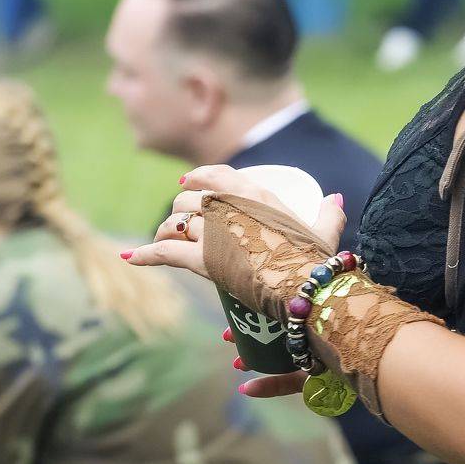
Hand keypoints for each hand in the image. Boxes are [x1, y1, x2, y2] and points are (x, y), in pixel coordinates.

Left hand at [122, 163, 345, 280]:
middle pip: (191, 200)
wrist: (306, 288)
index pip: (218, 175)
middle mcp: (231, 207)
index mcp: (257, 195)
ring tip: (164, 239)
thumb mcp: (324, 232)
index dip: (199, 177)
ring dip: (167, 231)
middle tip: (181, 223)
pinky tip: (129, 256)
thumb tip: (334, 198)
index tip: (187, 182)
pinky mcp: (203, 259)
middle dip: (181, 210)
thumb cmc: (317, 261)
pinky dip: (145, 255)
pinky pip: (165, 252)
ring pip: (176, 223)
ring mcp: (215, 232)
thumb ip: (329, 213)